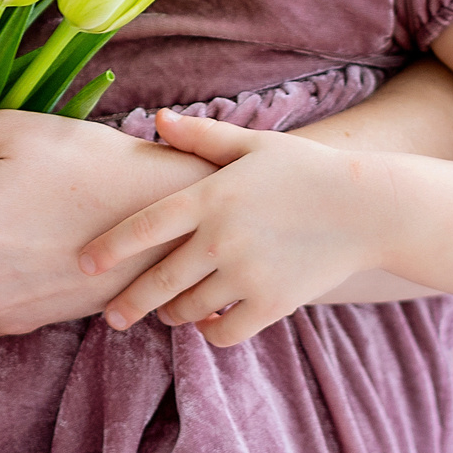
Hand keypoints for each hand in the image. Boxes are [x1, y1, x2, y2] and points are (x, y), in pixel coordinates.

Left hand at [80, 110, 395, 346]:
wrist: (369, 208)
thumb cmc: (306, 170)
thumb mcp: (254, 144)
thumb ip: (202, 137)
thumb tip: (156, 120)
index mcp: (211, 196)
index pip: (144, 226)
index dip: (110, 247)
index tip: (83, 263)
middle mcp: (222, 239)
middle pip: (157, 282)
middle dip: (128, 304)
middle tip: (111, 316)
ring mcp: (247, 274)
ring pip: (189, 310)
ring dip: (174, 314)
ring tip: (168, 310)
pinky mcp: (273, 303)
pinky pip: (225, 332)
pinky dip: (212, 331)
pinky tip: (210, 321)